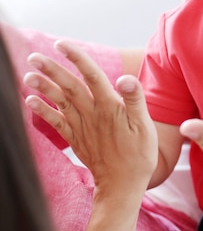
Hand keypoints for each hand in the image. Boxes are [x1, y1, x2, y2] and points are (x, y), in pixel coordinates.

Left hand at [24, 40, 157, 196]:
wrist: (123, 187)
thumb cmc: (139, 155)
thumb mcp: (145, 126)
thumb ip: (135, 100)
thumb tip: (125, 78)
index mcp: (110, 107)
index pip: (92, 75)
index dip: (76, 58)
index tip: (61, 44)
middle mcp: (92, 114)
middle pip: (69, 87)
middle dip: (52, 70)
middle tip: (34, 56)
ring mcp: (82, 127)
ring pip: (60, 102)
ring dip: (43, 88)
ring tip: (28, 75)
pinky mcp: (76, 139)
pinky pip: (56, 123)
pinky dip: (42, 112)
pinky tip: (31, 101)